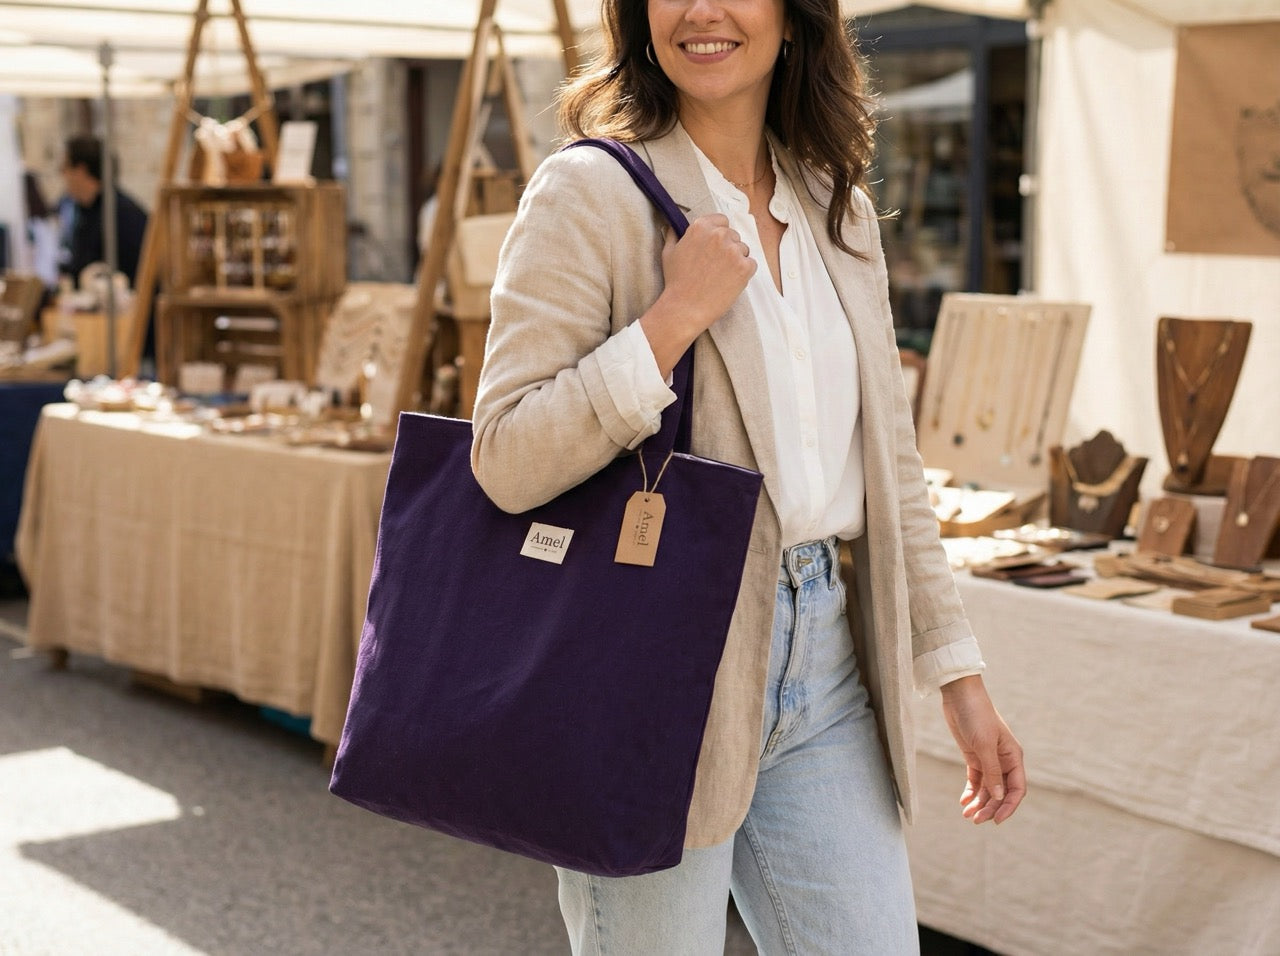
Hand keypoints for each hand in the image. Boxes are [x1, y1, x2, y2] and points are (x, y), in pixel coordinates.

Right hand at [640, 214, 755, 375]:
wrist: (685, 308)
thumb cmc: (676, 282)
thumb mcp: (669, 253)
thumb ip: (674, 235)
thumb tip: (673, 226)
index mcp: (701, 227)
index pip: (722, 220)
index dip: (720, 233)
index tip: (716, 246)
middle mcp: (719, 235)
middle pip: (734, 236)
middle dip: (728, 248)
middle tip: (716, 267)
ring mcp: (733, 250)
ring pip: (744, 250)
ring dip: (737, 261)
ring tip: (721, 276)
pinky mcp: (745, 266)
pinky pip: (751, 264)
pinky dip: (744, 273)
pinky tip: (729, 282)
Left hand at [939, 675, 1024, 824]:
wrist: (959, 695)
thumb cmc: (976, 716)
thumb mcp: (984, 744)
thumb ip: (992, 771)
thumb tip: (999, 796)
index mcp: (1013, 757)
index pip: (1017, 789)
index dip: (1008, 807)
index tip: (996, 820)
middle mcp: (1004, 761)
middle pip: (1001, 792)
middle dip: (990, 807)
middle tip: (974, 820)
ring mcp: (988, 759)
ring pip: (988, 788)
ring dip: (979, 802)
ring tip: (966, 814)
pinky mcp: (974, 756)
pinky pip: (976, 780)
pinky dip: (971, 791)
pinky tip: (964, 801)